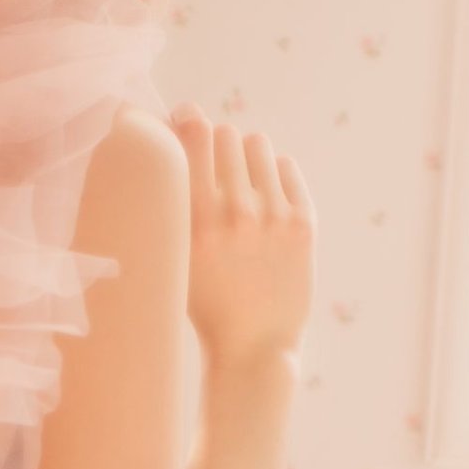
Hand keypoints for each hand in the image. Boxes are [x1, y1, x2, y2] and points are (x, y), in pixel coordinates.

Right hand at [167, 104, 316, 369]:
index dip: (184, 119)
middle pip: (224, 133)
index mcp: (196, 222)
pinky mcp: (303, 224)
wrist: (254, 349)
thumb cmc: (205, 306)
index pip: (192, 135)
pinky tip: (262, 197)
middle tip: (209, 164)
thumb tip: (165, 147)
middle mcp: (236, 214)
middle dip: (213, 143)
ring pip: (257, 144)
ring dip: (243, 155)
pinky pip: (285, 167)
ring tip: (238, 182)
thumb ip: (170, 210)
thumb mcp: (174, 261)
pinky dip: (271, 174)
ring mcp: (273, 218)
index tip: (180, 121)